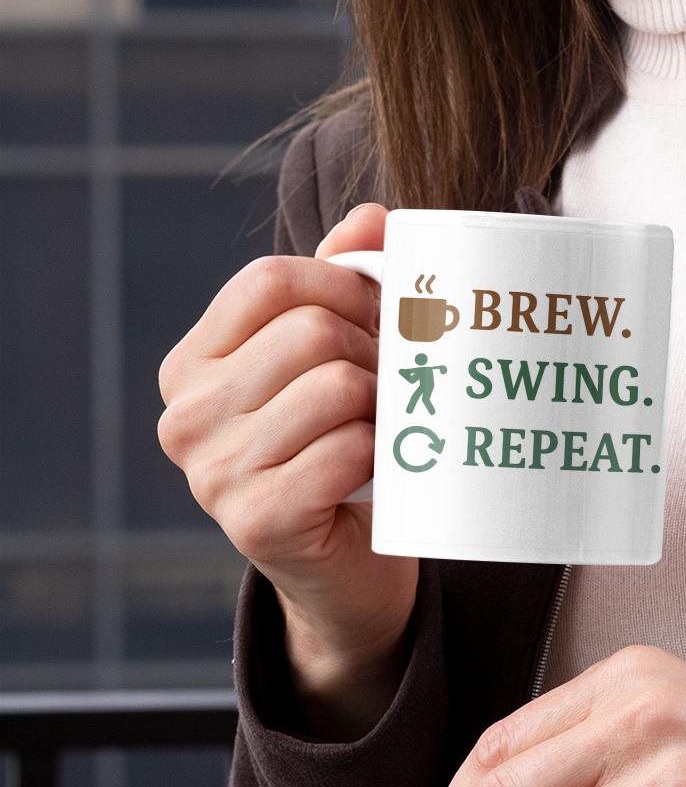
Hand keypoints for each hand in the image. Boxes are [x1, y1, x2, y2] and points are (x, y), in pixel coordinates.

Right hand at [158, 202, 417, 736]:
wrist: (346, 570)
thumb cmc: (340, 445)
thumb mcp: (337, 354)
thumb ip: (346, 278)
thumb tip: (371, 216)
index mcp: (193, 364)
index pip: (269, 279)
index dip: (345, 284)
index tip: (381, 316)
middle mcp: (186, 417)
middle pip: (311, 330)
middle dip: (376, 348)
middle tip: (398, 381)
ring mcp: (212, 475)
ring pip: (336, 385)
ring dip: (386, 402)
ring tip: (389, 422)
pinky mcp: (257, 522)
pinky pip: (348, 447)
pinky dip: (382, 451)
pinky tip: (381, 469)